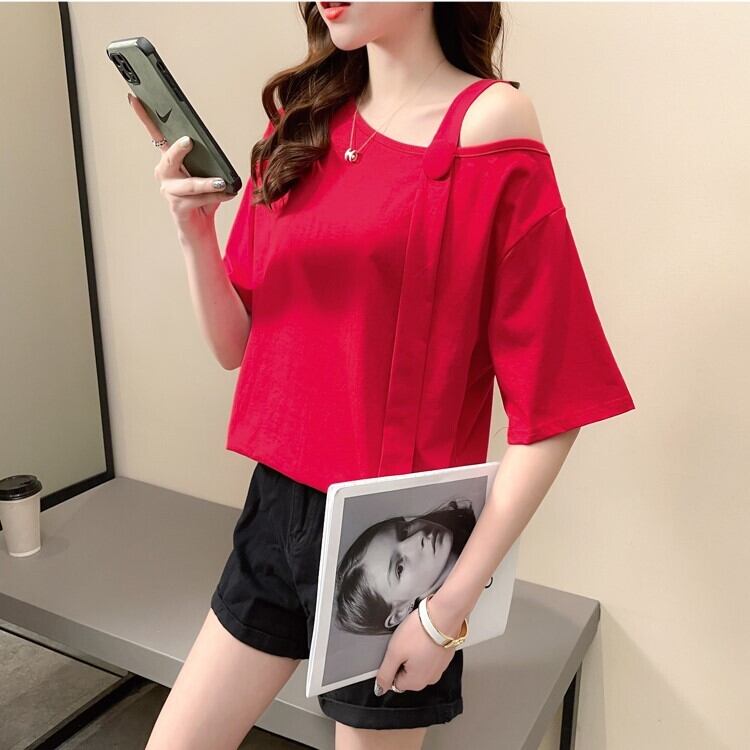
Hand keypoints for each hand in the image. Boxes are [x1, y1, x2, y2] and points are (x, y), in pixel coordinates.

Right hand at [126, 93, 234, 242]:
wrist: (199, 228)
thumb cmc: (202, 200)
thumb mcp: (206, 176)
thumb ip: (207, 163)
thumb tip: (215, 155)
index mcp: (170, 162)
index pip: (156, 136)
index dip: (145, 119)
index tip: (136, 99)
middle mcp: (165, 175)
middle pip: (169, 158)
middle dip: (178, 150)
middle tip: (188, 140)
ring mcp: (169, 192)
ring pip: (189, 184)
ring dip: (207, 183)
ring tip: (222, 182)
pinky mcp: (178, 208)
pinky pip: (198, 199)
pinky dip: (215, 196)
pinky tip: (227, 193)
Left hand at [373, 606, 455, 694]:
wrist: (443, 615)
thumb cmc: (420, 632)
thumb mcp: (394, 653)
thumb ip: (385, 674)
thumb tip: (380, 688)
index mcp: (416, 682)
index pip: (394, 681)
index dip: (392, 664)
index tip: (396, 651)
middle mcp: (430, 679)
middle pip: (407, 674)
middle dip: (403, 659)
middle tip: (405, 643)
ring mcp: (439, 668)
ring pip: (418, 663)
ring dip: (414, 653)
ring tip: (415, 638)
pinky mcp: (444, 656)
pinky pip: (428, 655)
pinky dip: (424, 647)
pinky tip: (424, 636)